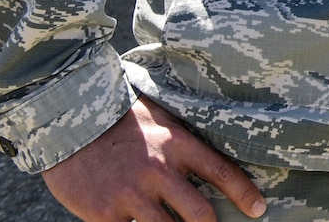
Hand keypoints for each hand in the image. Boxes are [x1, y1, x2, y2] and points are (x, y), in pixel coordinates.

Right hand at [42, 95, 264, 221]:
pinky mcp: (103, 214)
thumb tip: (218, 149)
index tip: (259, 210)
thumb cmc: (120, 118)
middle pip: (199, 214)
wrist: (68, 121)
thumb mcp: (159, 116)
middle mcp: (158, 170)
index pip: (221, 172)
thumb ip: (185, 138)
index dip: (245, 195)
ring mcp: (130, 194)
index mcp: (176, 143)